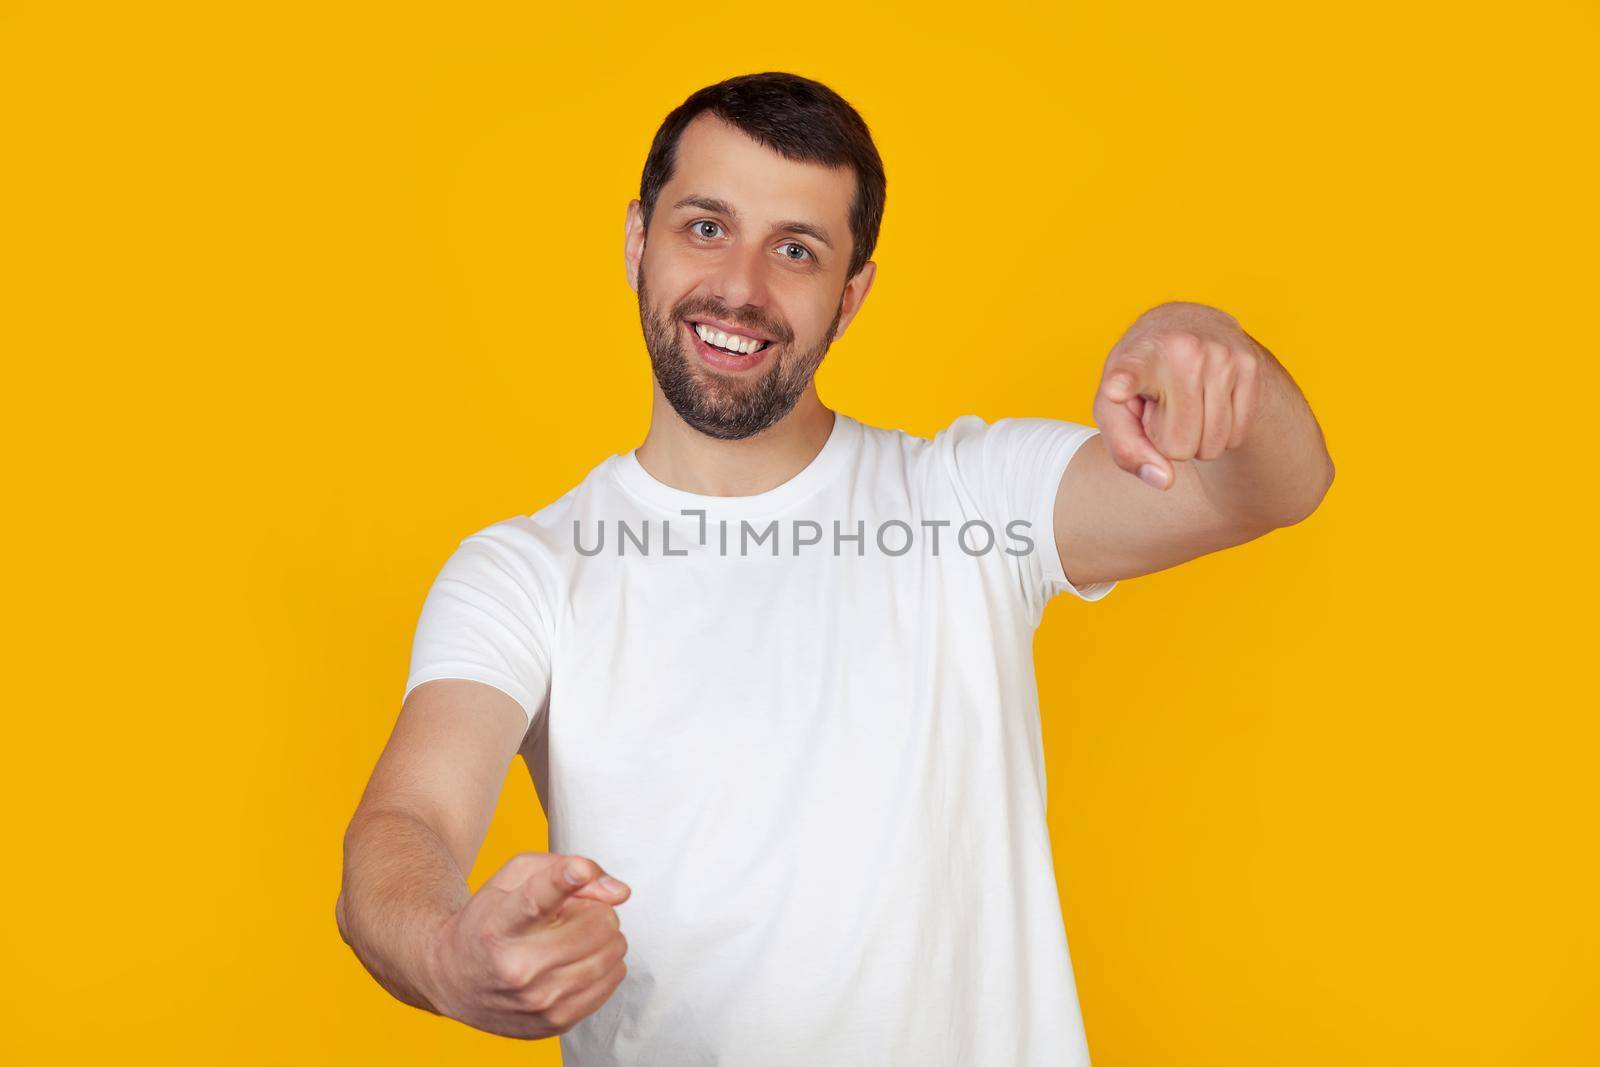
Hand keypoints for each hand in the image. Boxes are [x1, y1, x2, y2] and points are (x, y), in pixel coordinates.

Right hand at [425, 852, 632, 1038]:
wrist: (454, 979)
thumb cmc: (489, 921)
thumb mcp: (513, 878)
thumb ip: (564, 867)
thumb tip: (618, 892)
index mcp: (498, 926)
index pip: (534, 902)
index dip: (561, 881)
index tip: (578, 870)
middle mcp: (516, 967)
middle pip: (595, 923)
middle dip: (592, 909)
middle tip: (568, 914)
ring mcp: (538, 1000)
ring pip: (612, 950)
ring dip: (600, 937)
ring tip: (568, 938)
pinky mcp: (556, 1021)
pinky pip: (614, 977)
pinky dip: (604, 962)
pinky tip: (574, 961)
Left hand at [1092, 302, 1266, 489]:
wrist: (1184, 326)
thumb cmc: (1140, 380)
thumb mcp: (1115, 411)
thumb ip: (1127, 449)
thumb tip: (1165, 480)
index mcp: (1137, 359)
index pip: (1130, 374)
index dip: (1123, 383)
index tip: (1116, 388)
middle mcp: (1181, 351)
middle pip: (1179, 447)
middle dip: (1170, 440)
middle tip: (1164, 407)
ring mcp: (1220, 356)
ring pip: (1213, 446)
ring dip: (1198, 437)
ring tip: (1184, 401)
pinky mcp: (1250, 365)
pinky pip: (1237, 436)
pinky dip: (1222, 431)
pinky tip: (1208, 400)